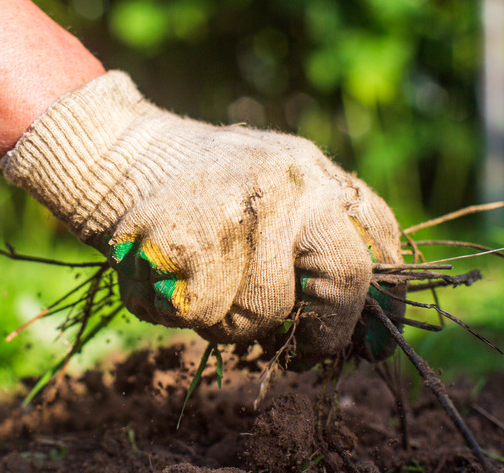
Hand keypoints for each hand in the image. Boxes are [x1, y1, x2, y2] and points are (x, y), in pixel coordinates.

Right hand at [2, 71, 402, 364]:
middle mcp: (288, 188)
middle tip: (308, 349)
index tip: (369, 339)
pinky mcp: (188, 244)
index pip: (376, 241)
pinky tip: (170, 280)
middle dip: (327, 331)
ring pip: (263, 312)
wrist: (121, 154)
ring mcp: (238, 216)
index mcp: (314, 173)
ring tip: (204, 288)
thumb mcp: (271, 181)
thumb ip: (314, 228)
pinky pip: (205, 313)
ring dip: (232, 320)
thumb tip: (355, 318)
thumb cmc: (203, 186)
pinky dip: (185, 312)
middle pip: (344, 279)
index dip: (382, 300)